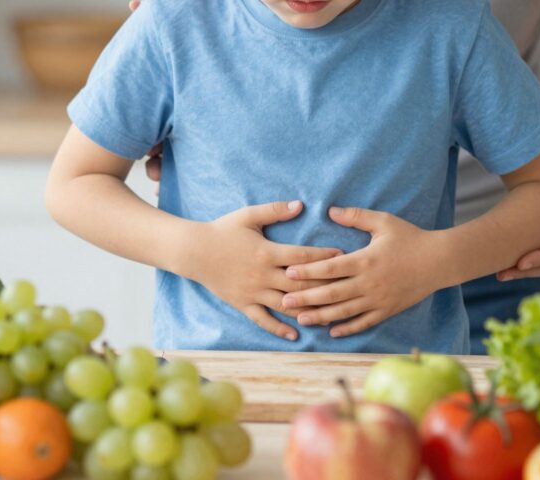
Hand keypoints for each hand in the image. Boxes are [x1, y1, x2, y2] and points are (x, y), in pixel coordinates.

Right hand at [194, 200, 341, 340]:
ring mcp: (253, 292)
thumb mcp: (248, 215)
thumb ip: (275, 210)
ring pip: (285, 305)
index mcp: (267, 252)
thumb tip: (300, 205)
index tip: (343, 257)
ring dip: (308, 311)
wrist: (194, 251)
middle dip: (323, 286)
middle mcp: (263, 275)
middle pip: (299, 285)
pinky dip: (279, 329)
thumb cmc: (223, 229)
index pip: (302, 257)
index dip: (324, 257)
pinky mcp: (243, 304)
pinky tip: (295, 335)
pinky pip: (263, 320)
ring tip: (329, 316)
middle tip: (345, 289)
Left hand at [280, 206, 442, 338]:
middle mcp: (369, 283)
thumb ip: (356, 216)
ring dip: (320, 317)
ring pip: (344, 312)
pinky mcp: (387, 310)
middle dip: (306, 298)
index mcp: (365, 260)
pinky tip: (331, 331)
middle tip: (283, 302)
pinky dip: (347, 328)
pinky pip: (364, 322)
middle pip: (331, 293)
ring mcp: (378, 299)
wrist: (439, 261)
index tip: (288, 272)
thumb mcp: (383, 221)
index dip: (308, 271)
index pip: (330, 267)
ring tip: (300, 320)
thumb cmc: (410, 238)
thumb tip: (330, 210)